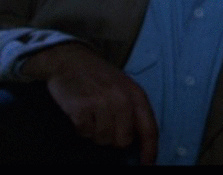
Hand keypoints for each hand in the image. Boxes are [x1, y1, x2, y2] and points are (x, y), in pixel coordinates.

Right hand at [21, 43, 157, 164]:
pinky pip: (84, 133)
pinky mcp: (82, 107)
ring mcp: (102, 103)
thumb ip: (134, 110)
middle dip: (114, 138)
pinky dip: (81, 128)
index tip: (148, 165)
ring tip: (93, 114)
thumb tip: (138, 140)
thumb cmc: (100, 77)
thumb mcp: (125, 88)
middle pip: (123, 141)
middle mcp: (122, 99)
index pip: (149, 129)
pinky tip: (81, 113)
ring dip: (96, 132)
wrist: (71, 60)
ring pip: (103, 139)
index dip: (150, 150)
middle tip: (105, 123)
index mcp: (137, 95)